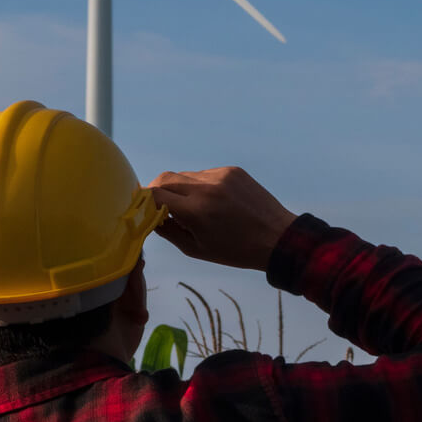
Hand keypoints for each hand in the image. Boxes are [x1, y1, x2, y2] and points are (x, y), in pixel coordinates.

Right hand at [145, 167, 296, 271]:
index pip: (154, 194)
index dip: (144, 201)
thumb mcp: (196, 249)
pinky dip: (200, 186)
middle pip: (165, 178)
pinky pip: (205, 174)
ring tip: (194, 208)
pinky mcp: (232, 170)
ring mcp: (221, 175)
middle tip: (161, 207)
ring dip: (181, 189)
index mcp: (196, 210)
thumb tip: (150, 216)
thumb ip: (168, 230)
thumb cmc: (236, 250)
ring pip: (185, 175)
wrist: (277, 237)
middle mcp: (206, 187)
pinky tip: (214, 202)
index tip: (144, 210)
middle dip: (157, 191)